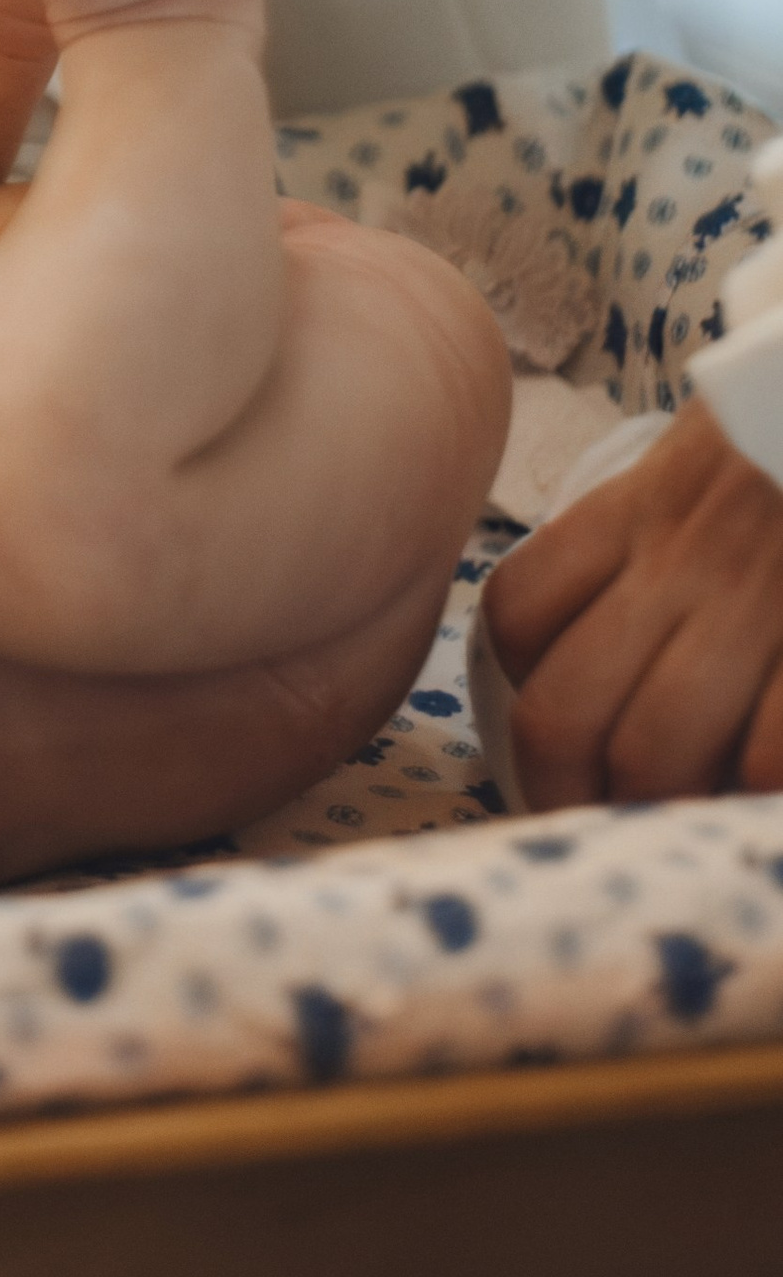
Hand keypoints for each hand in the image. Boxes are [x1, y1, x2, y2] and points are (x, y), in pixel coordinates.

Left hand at [482, 401, 782, 803]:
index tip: (559, 719)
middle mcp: (677, 561)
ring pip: (653, 752)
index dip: (523, 683)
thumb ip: (648, 528)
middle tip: (594, 818)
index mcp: (637, 509)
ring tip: (678, 821)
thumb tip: (615, 635)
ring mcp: (752, 604)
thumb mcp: (703, 455)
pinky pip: (764, 758)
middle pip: (564, 714)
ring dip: (657, 809)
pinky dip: (750, 794)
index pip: (518, 612)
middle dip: (563, 791)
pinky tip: (756, 795)